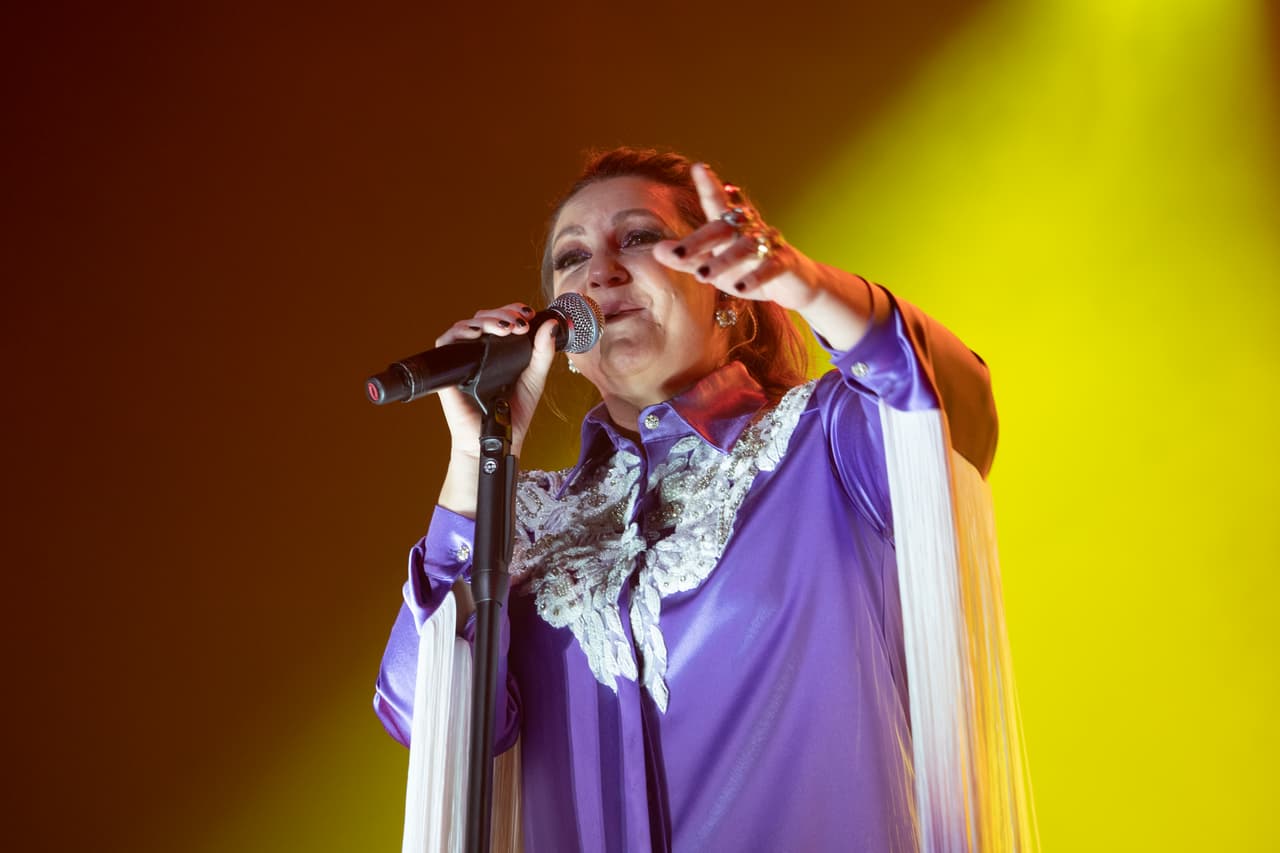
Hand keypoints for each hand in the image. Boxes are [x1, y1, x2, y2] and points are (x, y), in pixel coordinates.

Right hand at [433, 302, 559, 516]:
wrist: (496, 440)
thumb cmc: (512, 414)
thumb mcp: (534, 379)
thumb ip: (542, 353)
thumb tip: (551, 325)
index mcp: (500, 351)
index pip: (502, 319)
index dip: (512, 310)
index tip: (529, 315)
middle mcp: (480, 351)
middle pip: (484, 318)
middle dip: (502, 313)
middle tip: (519, 323)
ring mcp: (464, 358)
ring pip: (467, 325)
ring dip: (486, 319)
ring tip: (505, 328)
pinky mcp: (449, 369)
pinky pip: (446, 342)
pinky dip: (458, 332)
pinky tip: (474, 333)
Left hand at [652, 163, 824, 310]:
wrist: (795, 285)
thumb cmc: (748, 270)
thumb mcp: (714, 266)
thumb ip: (686, 259)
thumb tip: (656, 250)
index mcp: (731, 226)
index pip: (717, 203)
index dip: (709, 186)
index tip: (699, 168)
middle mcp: (750, 229)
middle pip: (723, 226)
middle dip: (699, 240)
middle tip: (678, 254)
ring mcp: (769, 244)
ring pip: (745, 247)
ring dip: (723, 261)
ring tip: (702, 276)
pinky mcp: (785, 262)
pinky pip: (771, 266)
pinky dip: (755, 277)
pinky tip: (741, 288)